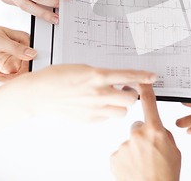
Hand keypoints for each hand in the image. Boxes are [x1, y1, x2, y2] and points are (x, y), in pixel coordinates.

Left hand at [0, 15, 34, 81]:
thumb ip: (16, 48)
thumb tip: (32, 54)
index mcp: (24, 41)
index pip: (34, 56)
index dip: (32, 65)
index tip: (23, 71)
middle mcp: (21, 51)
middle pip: (29, 67)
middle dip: (22, 75)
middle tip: (10, 77)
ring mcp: (13, 59)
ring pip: (21, 74)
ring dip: (13, 79)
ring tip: (1, 77)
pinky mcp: (5, 66)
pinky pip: (11, 77)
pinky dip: (5, 80)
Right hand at [8, 65, 155, 121]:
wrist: (37, 94)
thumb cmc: (56, 77)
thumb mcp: (83, 68)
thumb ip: (101, 75)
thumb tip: (116, 79)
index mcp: (97, 76)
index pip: (129, 76)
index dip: (144, 77)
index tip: (153, 78)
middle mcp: (98, 93)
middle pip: (131, 99)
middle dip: (131, 94)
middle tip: (124, 90)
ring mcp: (94, 109)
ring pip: (122, 112)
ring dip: (120, 105)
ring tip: (110, 99)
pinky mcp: (88, 120)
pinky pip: (107, 119)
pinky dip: (107, 113)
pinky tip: (97, 106)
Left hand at [110, 84, 180, 180]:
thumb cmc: (166, 174)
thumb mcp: (174, 150)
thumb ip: (164, 134)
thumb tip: (157, 129)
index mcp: (155, 130)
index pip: (149, 103)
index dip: (145, 89)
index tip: (140, 79)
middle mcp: (138, 134)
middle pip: (138, 126)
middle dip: (143, 135)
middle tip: (150, 152)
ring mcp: (124, 145)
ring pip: (130, 141)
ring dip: (135, 150)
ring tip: (143, 164)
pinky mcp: (114, 156)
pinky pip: (121, 153)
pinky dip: (126, 159)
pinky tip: (134, 168)